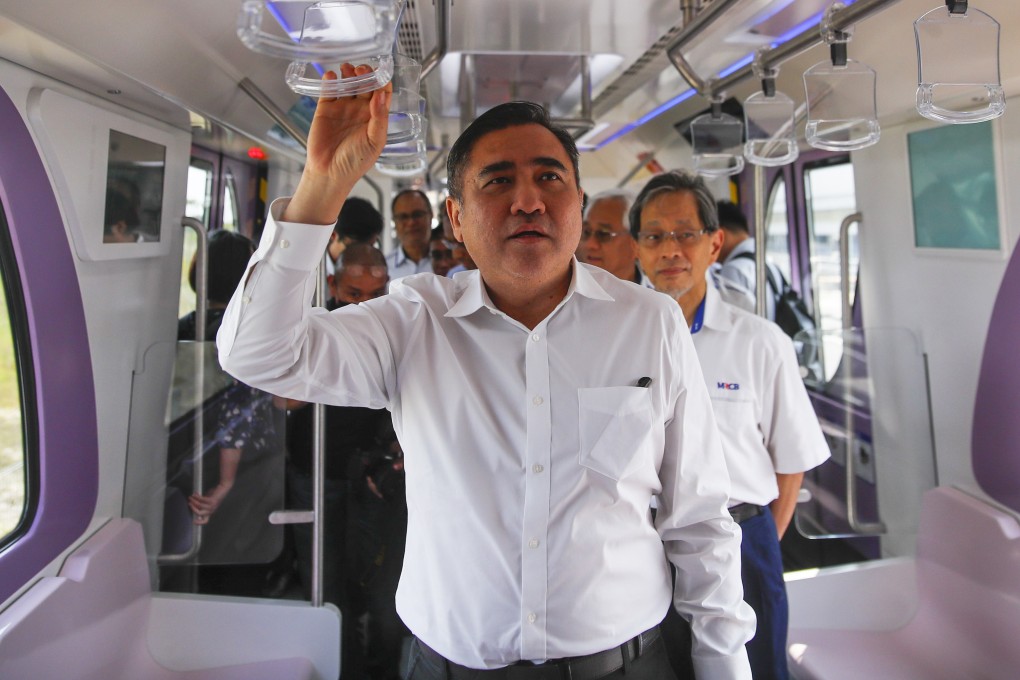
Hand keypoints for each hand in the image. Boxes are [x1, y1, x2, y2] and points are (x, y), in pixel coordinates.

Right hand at [188, 482, 232, 524]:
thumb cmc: (214, 495)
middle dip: (193, 509)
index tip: (193, 522)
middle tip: (189, 503)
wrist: (223, 488)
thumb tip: (192, 502)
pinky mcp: (212, 500)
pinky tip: (195, 494)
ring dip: (193, 501)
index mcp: (210, 512)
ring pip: (199, 505)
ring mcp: (212, 506)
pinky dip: (197, 497)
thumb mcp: (207, 501)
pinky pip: (202, 499)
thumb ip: (200, 503)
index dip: (199, 523)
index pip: (205, 521)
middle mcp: (211, 510)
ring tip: (190, 497)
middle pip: (199, 514)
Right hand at [285, 63, 392, 224]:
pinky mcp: (325, 108)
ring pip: (348, 83)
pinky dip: (329, 80)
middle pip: (366, 83)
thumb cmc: (355, 162)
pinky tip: (331, 75)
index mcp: (375, 116)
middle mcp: (360, 109)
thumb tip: (381, 95)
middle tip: (362, 69)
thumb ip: (379, 118)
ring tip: (347, 68)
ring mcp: (343, 107)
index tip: (380, 73)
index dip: (382, 81)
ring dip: (349, 73)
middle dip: (365, 73)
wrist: (329, 173)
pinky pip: (329, 89)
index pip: (383, 92)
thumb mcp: (374, 142)